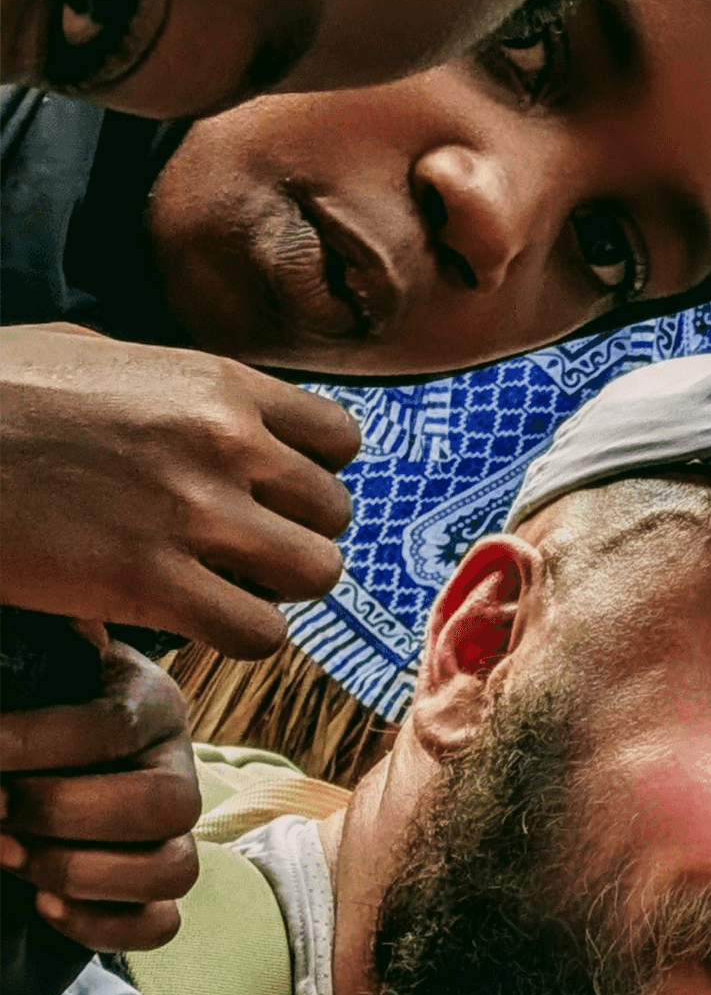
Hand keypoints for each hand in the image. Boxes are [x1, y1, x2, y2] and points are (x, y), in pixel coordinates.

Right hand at [0, 324, 359, 657]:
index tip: (274, 493)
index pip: (340, 439)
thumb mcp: (87, 356)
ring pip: (315, 574)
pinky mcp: (148, 581)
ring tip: (227, 588)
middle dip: (295, 537)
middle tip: (245, 552)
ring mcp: (192, 512)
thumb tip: (186, 397)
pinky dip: (238, 638)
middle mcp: (224, 442)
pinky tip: (196, 625)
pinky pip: (257, 633)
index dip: (314, 475)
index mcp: (217, 383)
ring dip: (277, 592)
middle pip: (334, 514)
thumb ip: (161, 379)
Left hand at [0, 639, 201, 953]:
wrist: (31, 757)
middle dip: (66, 814)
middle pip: (168, 805)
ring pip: (175, 870)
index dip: (36, 744)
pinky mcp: (157, 890)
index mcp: (152, 703)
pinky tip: (43, 906)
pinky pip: (162, 924)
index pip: (115, 726)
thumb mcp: (32, 675)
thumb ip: (24, 669)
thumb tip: (22, 641)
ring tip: (12, 856)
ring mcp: (175, 834)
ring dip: (81, 872)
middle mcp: (179, 768)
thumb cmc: (25, 708)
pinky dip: (101, 924)